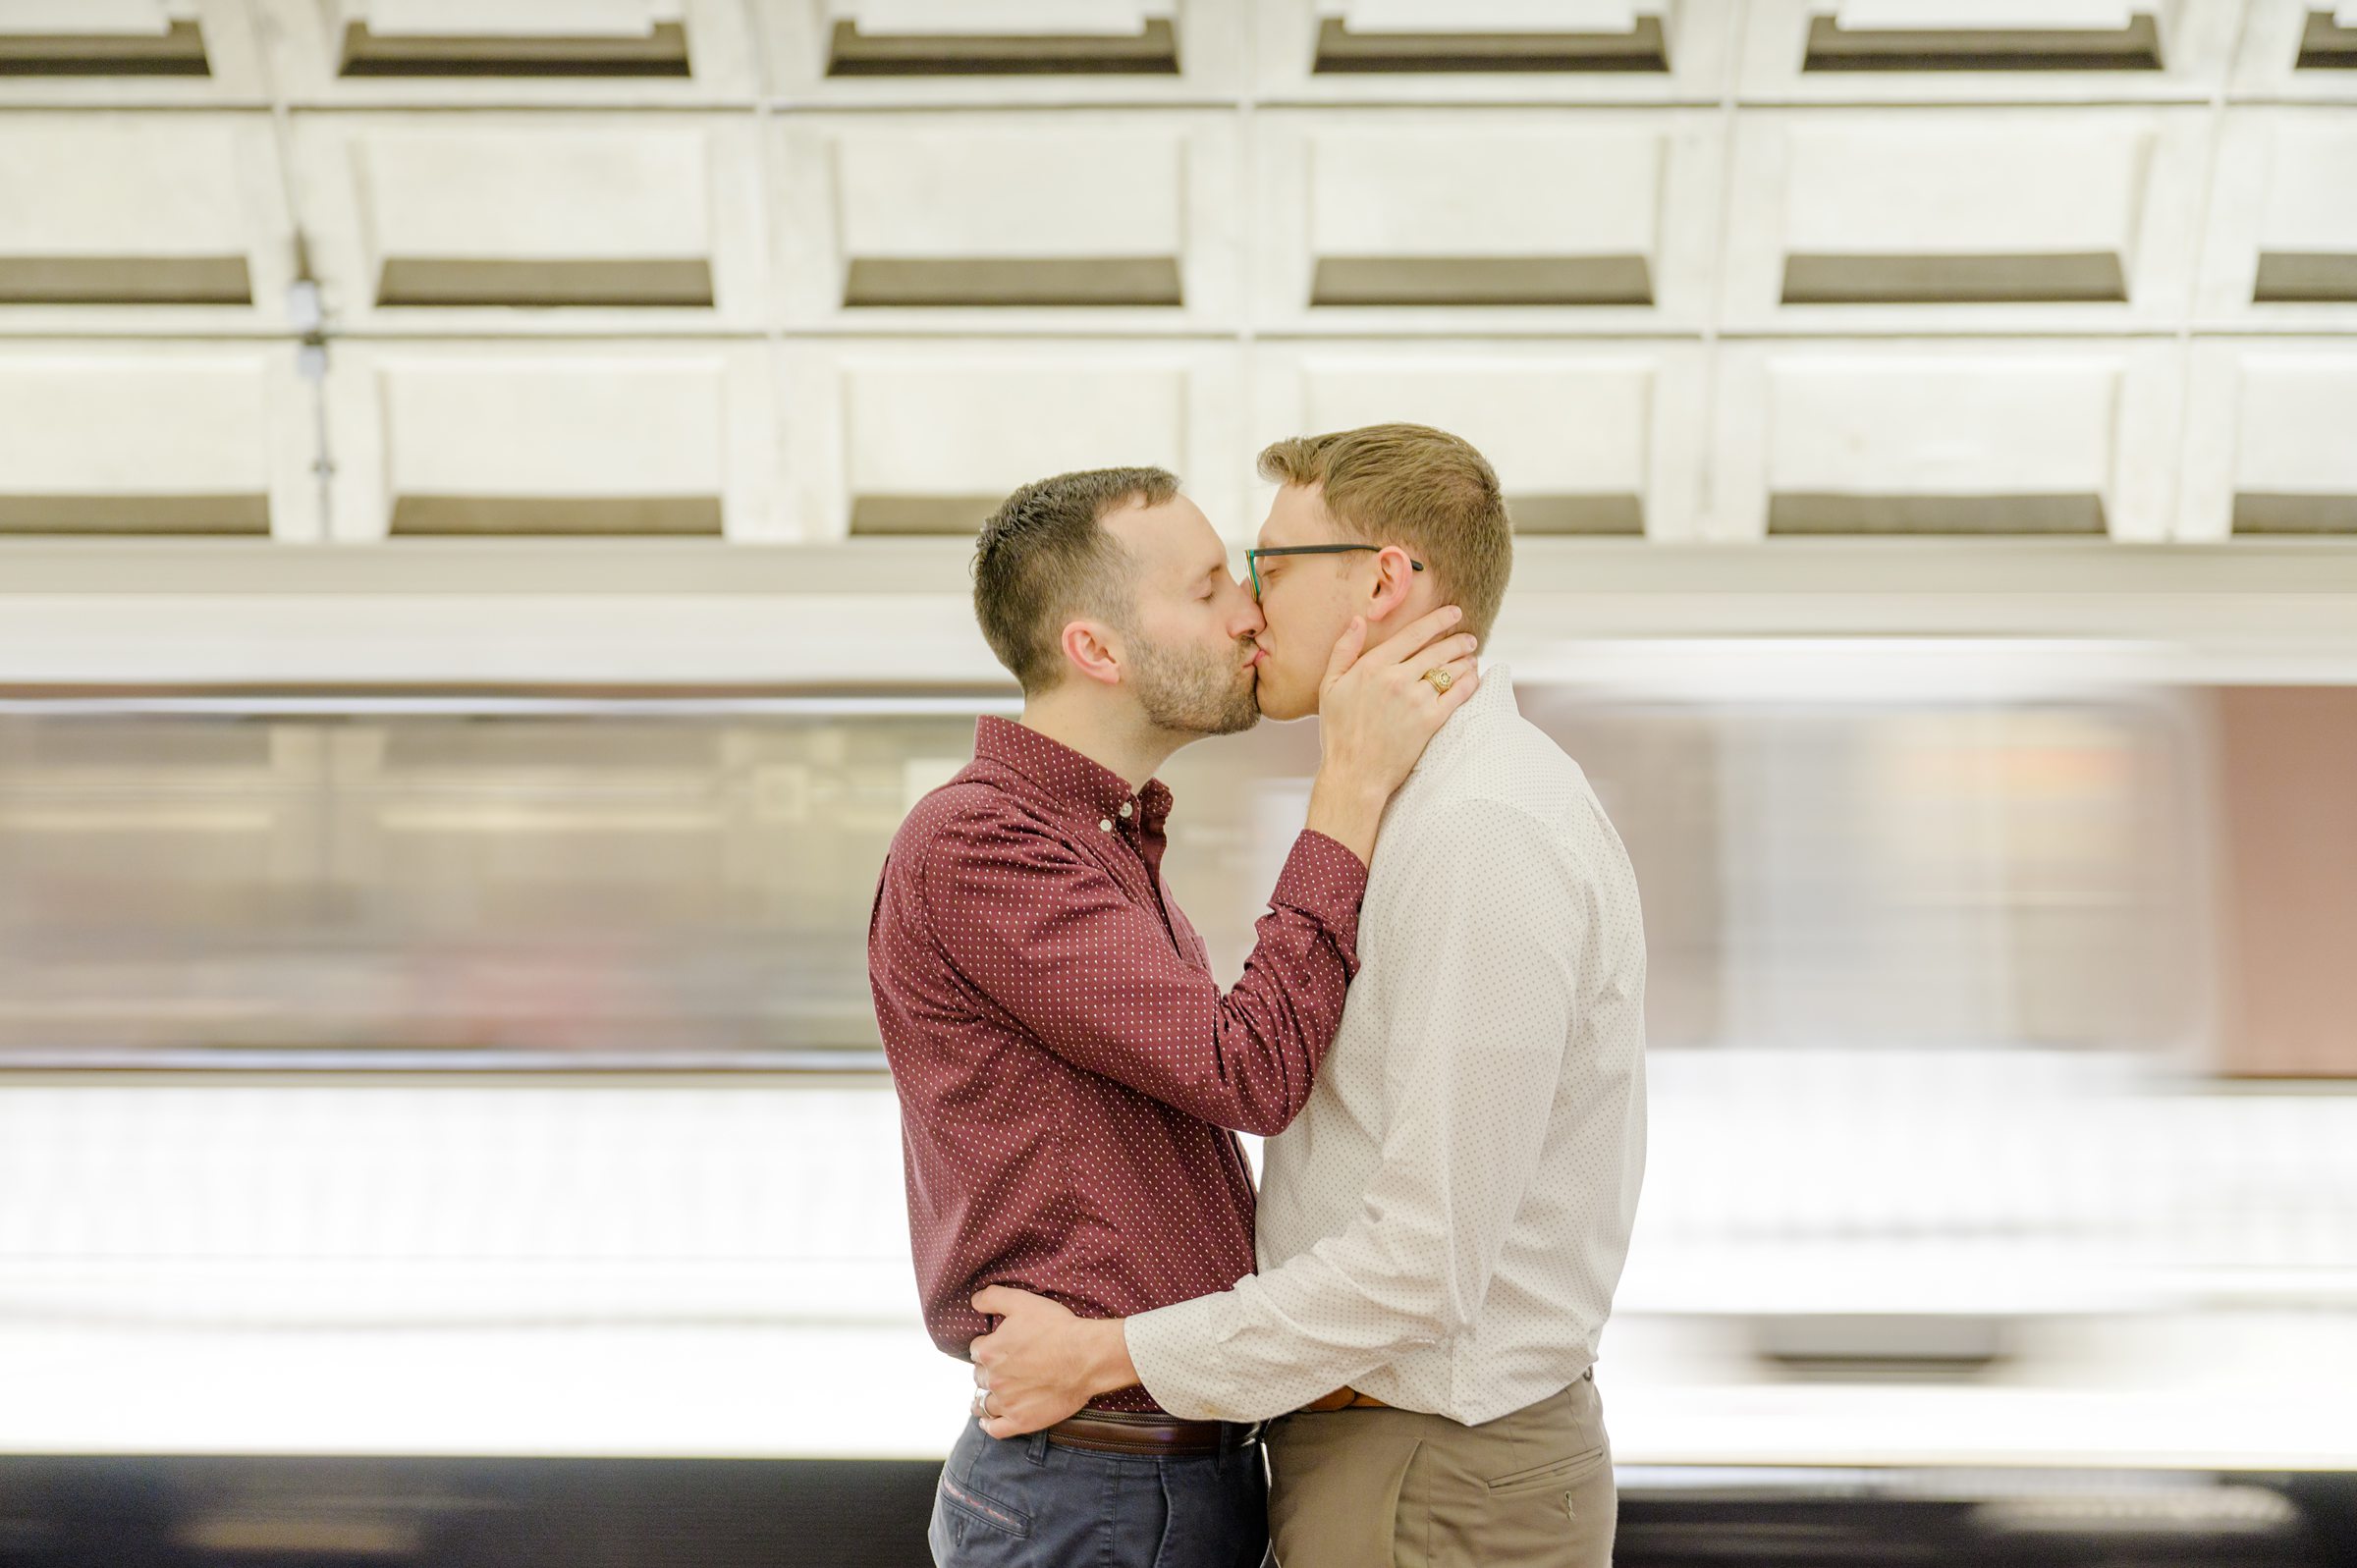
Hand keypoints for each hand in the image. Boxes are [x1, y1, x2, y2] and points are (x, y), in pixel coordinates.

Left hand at [967, 1286, 1137, 1439]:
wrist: (1087, 1357)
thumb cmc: (1058, 1328)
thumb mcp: (1023, 1302)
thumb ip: (993, 1298)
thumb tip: (973, 1301)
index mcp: (990, 1351)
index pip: (977, 1350)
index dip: (987, 1346)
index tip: (998, 1346)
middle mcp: (994, 1379)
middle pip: (979, 1376)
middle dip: (987, 1371)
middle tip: (1002, 1368)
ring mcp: (1007, 1403)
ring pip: (983, 1403)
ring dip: (984, 1398)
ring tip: (986, 1397)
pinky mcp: (1022, 1421)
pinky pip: (995, 1429)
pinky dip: (988, 1425)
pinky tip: (987, 1421)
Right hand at [1304, 607, 1481, 863]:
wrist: (1354, 774)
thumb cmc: (1338, 732)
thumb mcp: (1329, 686)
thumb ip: (1343, 650)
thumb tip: (1357, 620)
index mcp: (1372, 666)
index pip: (1413, 634)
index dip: (1438, 620)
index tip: (1454, 613)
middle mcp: (1397, 678)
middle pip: (1437, 649)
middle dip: (1458, 640)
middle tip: (1469, 638)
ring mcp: (1416, 699)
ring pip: (1450, 670)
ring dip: (1466, 660)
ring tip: (1472, 657)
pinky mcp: (1430, 721)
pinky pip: (1457, 694)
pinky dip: (1470, 682)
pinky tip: (1474, 677)